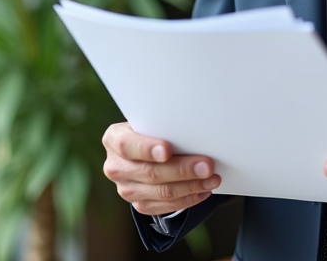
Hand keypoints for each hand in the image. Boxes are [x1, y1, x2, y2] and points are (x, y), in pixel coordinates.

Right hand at [102, 121, 220, 214]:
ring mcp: (126, 189)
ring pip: (161, 192)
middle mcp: (116, 167)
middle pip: (150, 172)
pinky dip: (188, 199)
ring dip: (191, 186)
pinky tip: (202, 190)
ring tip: (212, 179)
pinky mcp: (140, 204)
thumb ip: (162, 125)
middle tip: (207, 166)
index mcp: (114, 139)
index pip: (126, 145)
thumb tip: (191, 129)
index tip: (167, 150)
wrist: (145, 149)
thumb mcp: (151, 121)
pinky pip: (165, 206)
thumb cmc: (151, 130)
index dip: (147, 148)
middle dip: (182, 169)